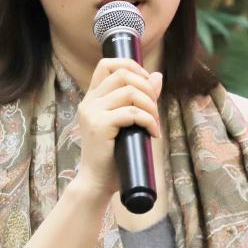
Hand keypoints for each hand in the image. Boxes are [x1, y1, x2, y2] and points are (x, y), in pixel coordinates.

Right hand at [72, 57, 162, 203]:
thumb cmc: (113, 155)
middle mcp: (89, 101)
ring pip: (130, 92)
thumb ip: (139, 99)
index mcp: (92, 98)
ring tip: (154, 122)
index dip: (131, 65)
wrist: (97, 182)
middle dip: (147, 88)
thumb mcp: (127, 123)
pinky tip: (153, 133)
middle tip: (155, 108)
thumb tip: (157, 76)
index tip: (147, 81)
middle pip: (122, 75)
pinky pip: (131, 113)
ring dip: (150, 106)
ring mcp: (92, 112)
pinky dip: (148, 121)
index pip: (107, 64)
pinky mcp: (99, 125)